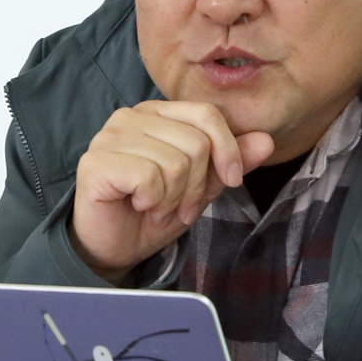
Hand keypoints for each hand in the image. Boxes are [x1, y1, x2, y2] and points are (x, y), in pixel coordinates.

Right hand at [69, 101, 273, 283]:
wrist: (114, 248)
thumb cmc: (153, 212)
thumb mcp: (202, 186)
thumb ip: (231, 160)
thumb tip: (266, 140)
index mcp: (156, 113)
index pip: (206, 114)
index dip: (227, 150)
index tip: (232, 180)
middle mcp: (130, 116)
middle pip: (195, 142)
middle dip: (197, 186)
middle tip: (180, 207)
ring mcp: (109, 137)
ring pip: (174, 162)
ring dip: (174, 198)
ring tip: (157, 207)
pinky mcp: (96, 162)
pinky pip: (148, 177)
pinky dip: (153, 201)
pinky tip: (139, 205)